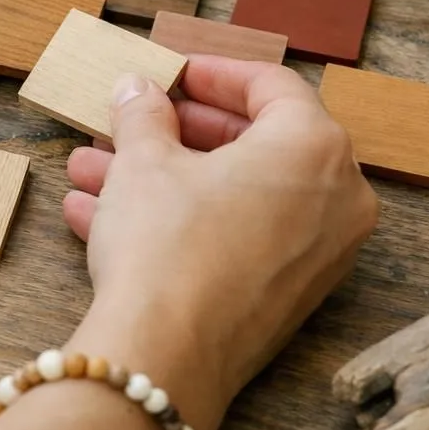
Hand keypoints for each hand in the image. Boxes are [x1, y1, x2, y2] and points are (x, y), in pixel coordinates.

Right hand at [61, 57, 377, 429]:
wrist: (166, 356)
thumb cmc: (166, 246)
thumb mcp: (144, 161)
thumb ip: (144, 114)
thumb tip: (137, 90)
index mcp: (313, 148)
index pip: (270, 86)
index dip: (211, 73)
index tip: (171, 72)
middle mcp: (335, 199)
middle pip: (254, 142)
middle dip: (177, 130)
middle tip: (134, 119)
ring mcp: (316, 254)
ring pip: (233, 194)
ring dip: (162, 177)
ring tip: (93, 169)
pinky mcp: (287, 295)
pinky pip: (233, 237)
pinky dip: (179, 221)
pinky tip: (100, 216)